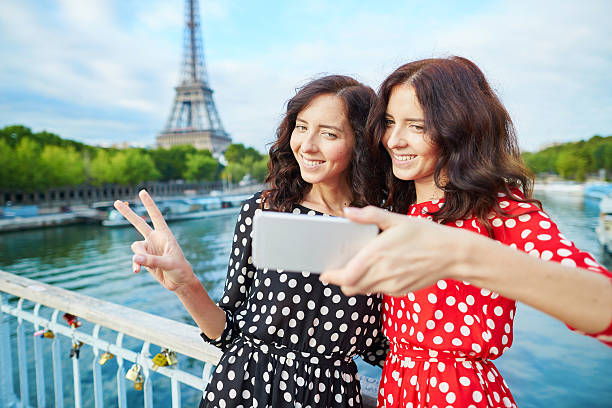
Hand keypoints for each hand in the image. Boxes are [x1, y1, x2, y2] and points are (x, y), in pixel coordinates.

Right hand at [114, 190, 195, 291]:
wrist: (179, 282)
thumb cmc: (180, 269)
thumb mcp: (168, 264)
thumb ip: (152, 261)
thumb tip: (134, 258)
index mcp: (165, 235)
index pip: (156, 216)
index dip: (149, 204)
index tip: (142, 192)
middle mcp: (155, 238)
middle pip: (139, 223)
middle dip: (127, 213)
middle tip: (116, 202)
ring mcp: (149, 248)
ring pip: (135, 247)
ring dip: (139, 256)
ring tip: (147, 265)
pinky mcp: (145, 259)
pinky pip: (135, 259)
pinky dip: (135, 264)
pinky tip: (136, 272)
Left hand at [320, 206, 464, 295]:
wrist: (452, 254)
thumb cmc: (424, 234)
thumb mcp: (396, 219)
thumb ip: (369, 215)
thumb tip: (347, 212)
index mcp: (377, 255)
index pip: (345, 276)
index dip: (332, 276)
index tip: (324, 272)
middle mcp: (382, 273)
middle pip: (350, 287)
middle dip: (341, 281)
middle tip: (337, 270)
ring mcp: (392, 285)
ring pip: (363, 290)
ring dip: (356, 283)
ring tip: (356, 268)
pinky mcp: (400, 291)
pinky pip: (378, 290)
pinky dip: (372, 283)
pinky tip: (378, 270)